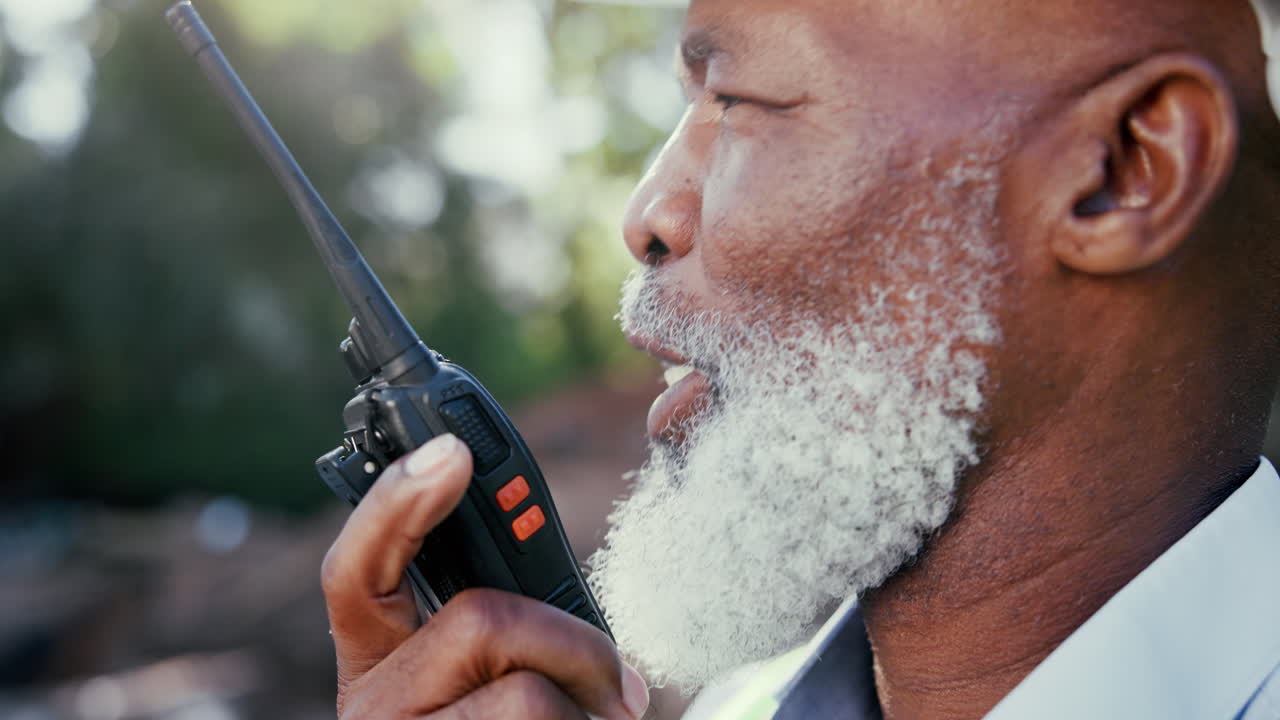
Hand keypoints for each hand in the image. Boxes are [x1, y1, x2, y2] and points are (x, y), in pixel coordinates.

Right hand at [320, 433, 648, 718]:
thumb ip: (501, 632)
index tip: (450, 452)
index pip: (354, 569)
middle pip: (481, 622)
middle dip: (572, 640)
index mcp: (379, 663)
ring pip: (529, 696)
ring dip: (590, 713)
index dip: (396, 503)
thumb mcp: (484, 684)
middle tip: (617, 683)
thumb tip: (564, 607)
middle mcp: (375, 707)